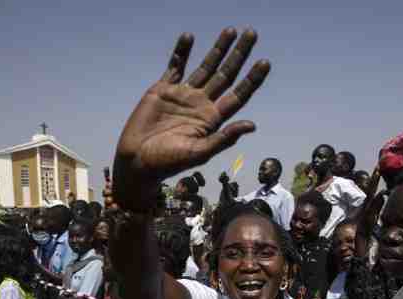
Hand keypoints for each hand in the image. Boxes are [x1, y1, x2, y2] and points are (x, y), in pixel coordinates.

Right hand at [113, 27, 269, 210]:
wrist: (138, 161)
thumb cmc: (169, 162)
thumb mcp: (200, 152)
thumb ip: (224, 138)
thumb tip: (252, 125)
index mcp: (214, 119)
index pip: (239, 94)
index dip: (252, 79)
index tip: (265, 62)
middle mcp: (202, 104)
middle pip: (226, 75)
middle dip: (239, 55)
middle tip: (252, 33)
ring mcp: (184, 95)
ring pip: (205, 67)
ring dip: (217, 49)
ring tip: (230, 31)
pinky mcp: (163, 90)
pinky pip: (175, 66)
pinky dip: (181, 52)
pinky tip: (189, 37)